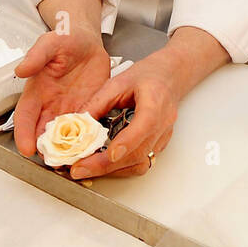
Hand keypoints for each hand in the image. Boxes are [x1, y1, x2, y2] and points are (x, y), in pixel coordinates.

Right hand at [12, 29, 111, 158]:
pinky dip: (87, 141)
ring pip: (65, 136)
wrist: (86, 41)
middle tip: (53, 164)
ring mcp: (70, 110)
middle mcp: (51, 105)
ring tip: (73, 163)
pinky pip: (86, 130)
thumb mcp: (50, 43)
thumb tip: (21, 70)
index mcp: (37, 92)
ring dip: (67, 150)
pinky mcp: (88, 110)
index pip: (25, 116)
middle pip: (44, 133)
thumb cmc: (64, 40)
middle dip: (47, 150)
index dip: (24, 133)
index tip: (26, 149)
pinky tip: (93, 150)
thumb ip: (36, 56)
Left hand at [66, 53, 183, 179]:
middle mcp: (162, 124)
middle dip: (106, 165)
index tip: (109, 154)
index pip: (145, 125)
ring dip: (112, 171)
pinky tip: (102, 164)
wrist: (169, 76)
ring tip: (86, 169)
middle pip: (138, 152)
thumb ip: (98, 102)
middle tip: (80, 168)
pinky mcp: (157, 145)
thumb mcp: (118, 81)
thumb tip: (77, 122)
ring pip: (140, 163)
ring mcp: (162, 137)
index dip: (127, 142)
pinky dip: (120, 168)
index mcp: (155, 103)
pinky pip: (141, 163)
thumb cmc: (148, 75)